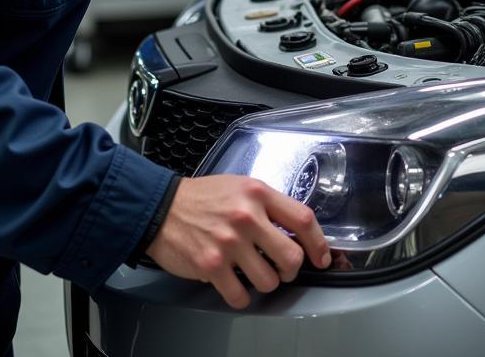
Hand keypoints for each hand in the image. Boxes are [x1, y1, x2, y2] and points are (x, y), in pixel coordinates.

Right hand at [146, 175, 331, 308]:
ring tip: (254, 273)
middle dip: (291, 270)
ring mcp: (229, 243)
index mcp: (258, 194)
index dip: (318, 243)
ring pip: (269, 281)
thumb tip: (295, 231)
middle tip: (283, 269)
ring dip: (266, 283)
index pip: (303, 219)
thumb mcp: (242, 187)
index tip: (322, 257)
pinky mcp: (211, 266)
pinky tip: (235, 286)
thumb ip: (268, 205)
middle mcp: (247, 217)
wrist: (162, 208)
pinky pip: (240, 296)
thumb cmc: (205, 197)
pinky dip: (241, 298)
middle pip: (291, 256)